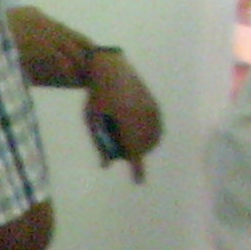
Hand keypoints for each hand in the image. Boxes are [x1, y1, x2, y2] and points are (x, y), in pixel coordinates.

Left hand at [84, 50, 162, 176]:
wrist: (111, 68)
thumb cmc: (96, 95)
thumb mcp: (92, 120)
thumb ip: (99, 143)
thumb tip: (106, 165)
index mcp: (125, 119)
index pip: (133, 150)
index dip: (137, 168)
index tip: (139, 181)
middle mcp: (142, 115)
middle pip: (144, 146)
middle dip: (135, 155)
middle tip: (122, 153)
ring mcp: (150, 108)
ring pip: (154, 138)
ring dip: (145, 146)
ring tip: (131, 142)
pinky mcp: (154, 104)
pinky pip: (158, 127)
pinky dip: (152, 136)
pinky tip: (143, 136)